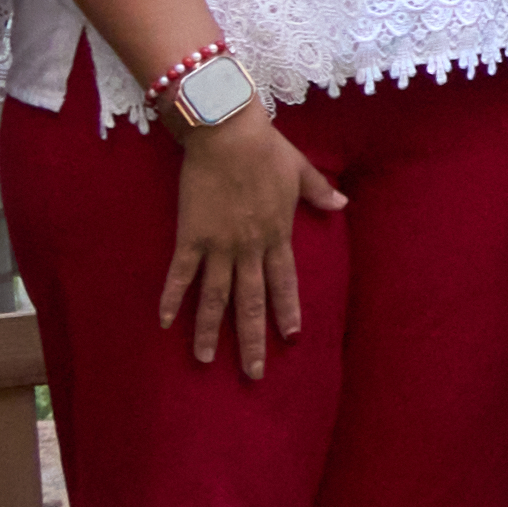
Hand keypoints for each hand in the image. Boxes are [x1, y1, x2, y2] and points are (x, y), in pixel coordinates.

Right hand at [159, 106, 348, 374]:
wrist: (228, 133)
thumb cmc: (266, 147)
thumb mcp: (300, 170)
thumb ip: (318, 192)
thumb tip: (342, 202)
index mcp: (278, 234)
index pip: (285, 283)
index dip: (286, 312)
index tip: (290, 338)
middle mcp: (250, 247)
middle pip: (251, 302)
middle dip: (251, 340)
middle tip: (253, 373)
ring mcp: (219, 245)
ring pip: (215, 297)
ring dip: (210, 331)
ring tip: (205, 360)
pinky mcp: (191, 235)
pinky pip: (181, 274)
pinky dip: (172, 299)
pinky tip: (165, 323)